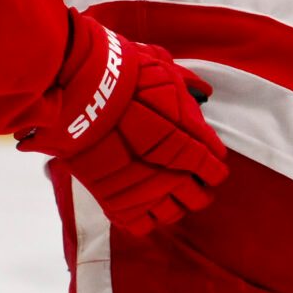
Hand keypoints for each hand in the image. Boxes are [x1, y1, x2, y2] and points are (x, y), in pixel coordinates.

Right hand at [20, 16, 227, 235]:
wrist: (78, 88)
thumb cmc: (121, 74)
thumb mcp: (160, 68)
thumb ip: (184, 84)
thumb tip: (203, 91)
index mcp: (186, 143)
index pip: (212, 167)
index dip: (213, 166)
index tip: (208, 161)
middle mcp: (170, 171)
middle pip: (198, 197)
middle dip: (198, 190)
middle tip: (190, 180)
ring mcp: (142, 188)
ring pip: (172, 214)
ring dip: (174, 206)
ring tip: (166, 194)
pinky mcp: (114, 199)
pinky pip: (139, 224)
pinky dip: (143, 218)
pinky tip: (141, 204)